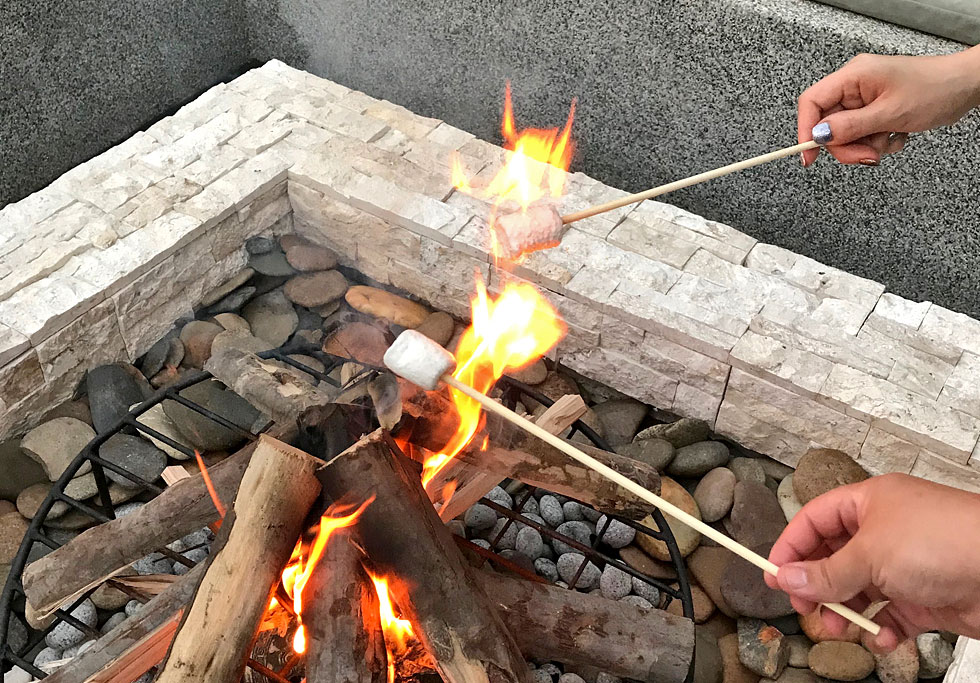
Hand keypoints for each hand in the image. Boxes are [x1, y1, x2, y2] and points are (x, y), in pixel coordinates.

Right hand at [765, 473, 979, 651]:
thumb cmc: (943, 541)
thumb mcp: (870, 555)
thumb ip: (826, 572)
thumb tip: (787, 578)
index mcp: (869, 502)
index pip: (816, 519)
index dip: (792, 545)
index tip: (774, 574)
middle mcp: (886, 530)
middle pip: (835, 556)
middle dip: (818, 584)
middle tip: (805, 606)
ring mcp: (907, 563)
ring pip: (860, 588)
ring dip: (846, 610)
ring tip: (840, 627)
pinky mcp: (926, 595)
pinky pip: (890, 614)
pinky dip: (881, 628)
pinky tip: (882, 636)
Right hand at [799, 47, 979, 165]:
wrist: (965, 87)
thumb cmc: (936, 89)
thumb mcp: (890, 113)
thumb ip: (851, 126)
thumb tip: (820, 135)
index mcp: (854, 76)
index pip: (812, 102)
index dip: (805, 130)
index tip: (809, 155)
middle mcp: (855, 86)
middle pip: (829, 124)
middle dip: (846, 145)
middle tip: (866, 155)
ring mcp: (865, 99)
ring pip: (846, 134)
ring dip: (865, 146)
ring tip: (887, 140)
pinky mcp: (875, 110)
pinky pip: (862, 135)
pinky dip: (876, 142)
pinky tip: (894, 135)